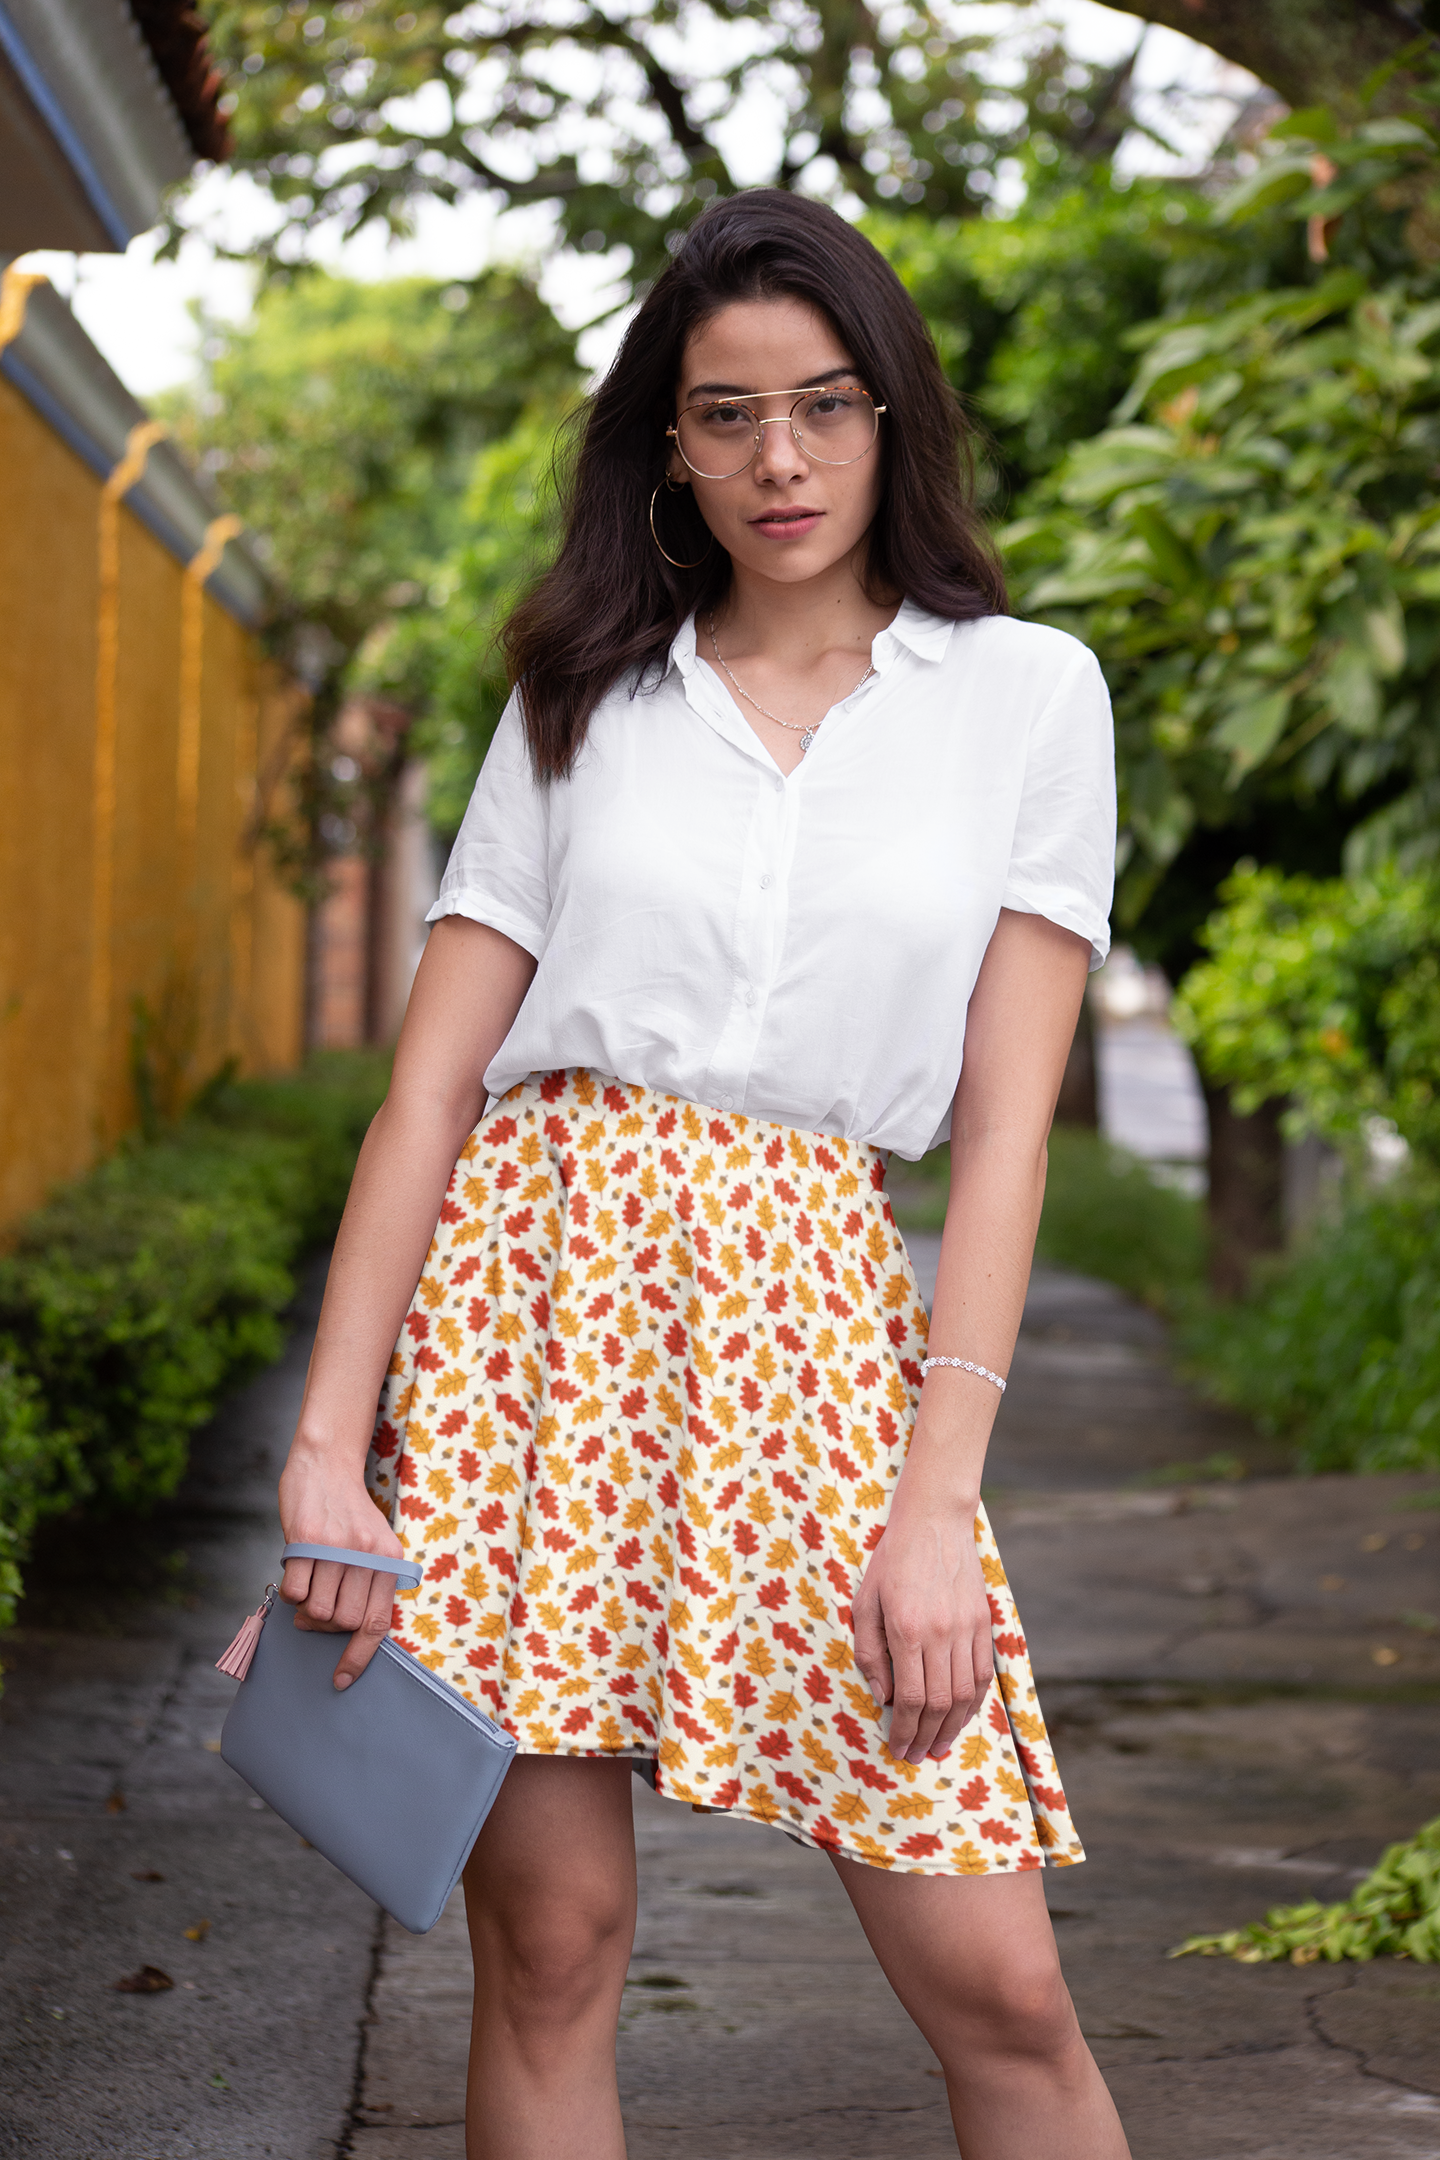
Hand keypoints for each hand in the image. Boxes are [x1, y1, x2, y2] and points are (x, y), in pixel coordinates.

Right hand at [278, 1445, 404, 1690]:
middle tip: (317, 1608)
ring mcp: (337, 1546)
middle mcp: (367, 1554)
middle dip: (326, 1625)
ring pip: (319, 1610)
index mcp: (388, 1559)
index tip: (341, 1680)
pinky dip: (290, 1591)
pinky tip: (296, 1570)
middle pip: (345, 1621)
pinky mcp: (306, 1538)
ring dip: (307, 1609)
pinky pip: (294, 1590)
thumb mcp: (373, 1544)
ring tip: (308, 1586)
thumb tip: (346, 1631)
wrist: (326, 1464)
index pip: (377, 1623)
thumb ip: (367, 1584)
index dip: (359, 1657)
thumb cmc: (347, 1512)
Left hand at [851, 1484, 994, 1764]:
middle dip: (926, 1736)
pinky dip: (974, 1701)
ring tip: (938, 1746)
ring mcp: (967, 1628)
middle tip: (915, 1755)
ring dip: (952, 1727)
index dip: (904, 1729)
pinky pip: (983, 1673)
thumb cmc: (892, 1560)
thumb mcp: (865, 1602)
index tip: (897, 1746)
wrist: (934, 1521)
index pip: (911, 1697)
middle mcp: (941, 1633)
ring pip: (965, 1694)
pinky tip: (962, 1716)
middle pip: (940, 1703)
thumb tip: (883, 1697)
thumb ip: (870, 1651)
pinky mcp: (984, 1622)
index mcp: (906, 1629)